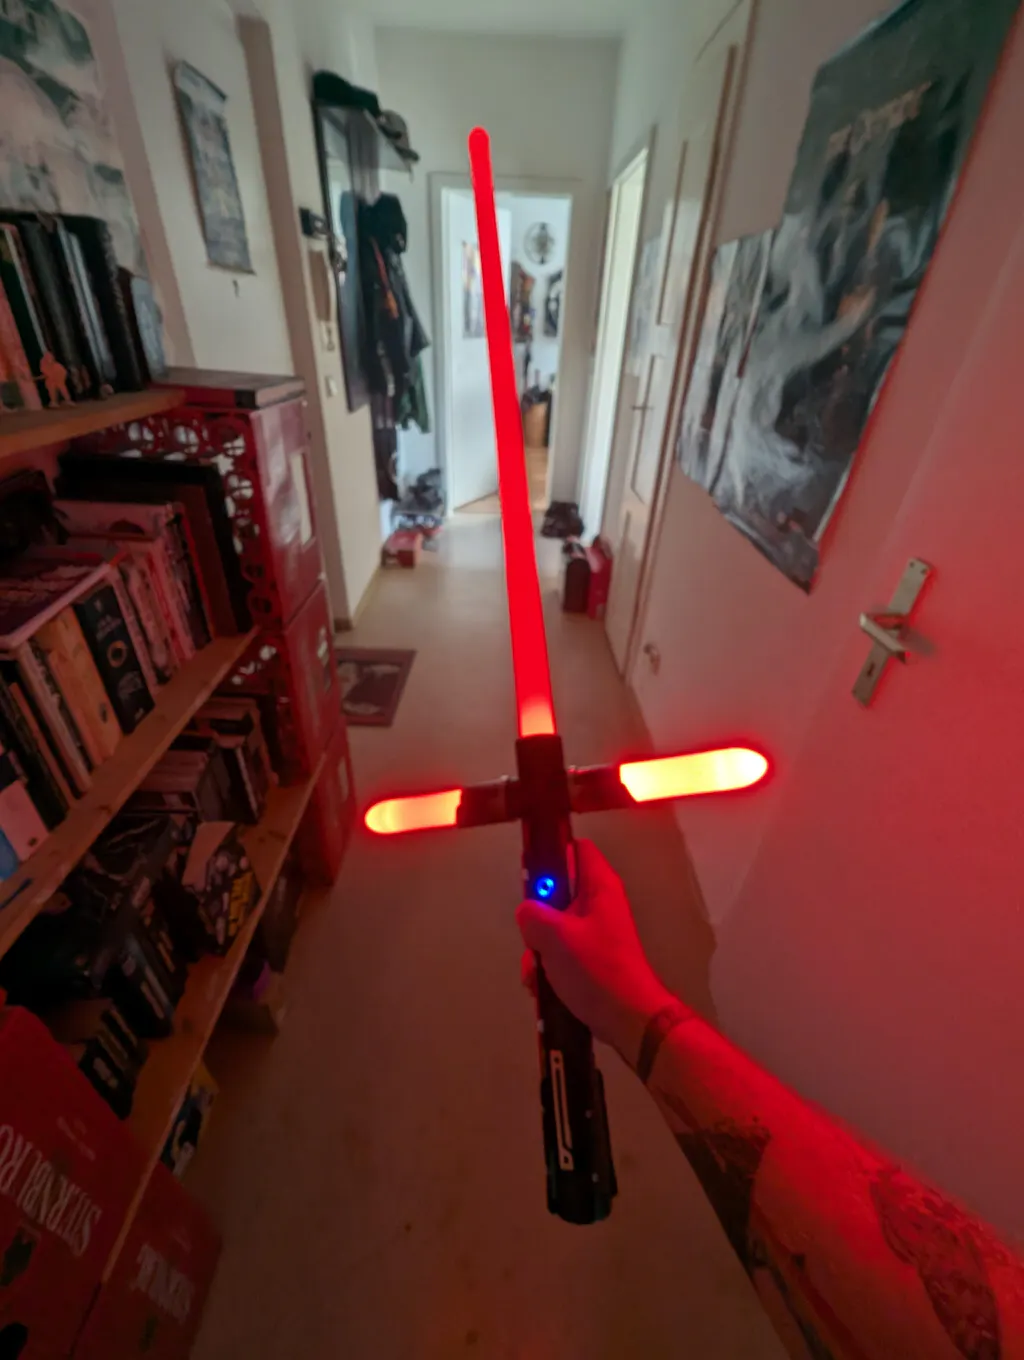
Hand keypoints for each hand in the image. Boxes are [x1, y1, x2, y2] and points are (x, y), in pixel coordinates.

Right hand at [516, 840, 677, 1067]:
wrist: (628, 1019)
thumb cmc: (596, 970)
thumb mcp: (555, 937)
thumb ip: (533, 915)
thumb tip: (527, 912)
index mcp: (599, 887)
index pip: (575, 849)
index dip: (551, 855)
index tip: (530, 878)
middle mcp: (599, 904)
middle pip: (557, 893)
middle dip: (536, 918)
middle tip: (532, 937)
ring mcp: (595, 933)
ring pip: (553, 927)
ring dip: (539, 950)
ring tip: (538, 974)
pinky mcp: (591, 958)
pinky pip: (561, 952)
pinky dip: (549, 967)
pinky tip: (543, 987)